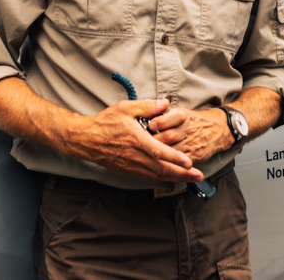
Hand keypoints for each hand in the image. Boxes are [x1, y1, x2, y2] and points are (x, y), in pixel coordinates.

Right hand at [60, 99, 203, 182]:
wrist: (85, 139)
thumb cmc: (105, 122)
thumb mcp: (125, 108)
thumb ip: (147, 106)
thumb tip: (166, 104)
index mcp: (135, 139)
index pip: (159, 152)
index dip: (175, 158)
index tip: (190, 163)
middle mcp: (134, 156)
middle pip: (161, 169)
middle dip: (182, 174)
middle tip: (198, 176)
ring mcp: (131, 165)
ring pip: (156, 175)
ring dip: (175, 178)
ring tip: (191, 179)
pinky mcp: (128, 170)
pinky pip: (148, 176)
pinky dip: (162, 178)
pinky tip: (172, 178)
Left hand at [148, 106, 230, 162]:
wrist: (217, 130)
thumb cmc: (192, 121)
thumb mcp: (180, 112)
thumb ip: (163, 114)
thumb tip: (145, 116)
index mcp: (183, 116)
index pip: (172, 117)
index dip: (161, 121)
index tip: (151, 124)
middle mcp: (188, 129)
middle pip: (169, 136)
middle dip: (154, 142)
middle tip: (141, 144)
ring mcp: (192, 143)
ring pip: (173, 151)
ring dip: (159, 155)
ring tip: (146, 156)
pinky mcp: (195, 156)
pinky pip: (180, 163)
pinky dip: (168, 165)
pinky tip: (157, 166)